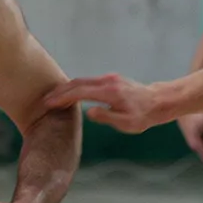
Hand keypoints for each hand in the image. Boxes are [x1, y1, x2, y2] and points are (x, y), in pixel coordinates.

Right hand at [44, 74, 161, 133]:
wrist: (158, 101)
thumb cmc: (143, 116)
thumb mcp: (127, 124)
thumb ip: (107, 117)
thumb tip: (88, 112)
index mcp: (109, 92)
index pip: (79, 92)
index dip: (62, 97)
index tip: (48, 103)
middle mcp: (107, 81)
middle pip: (77, 83)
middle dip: (59, 91)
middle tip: (44, 100)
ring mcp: (109, 78)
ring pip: (82, 80)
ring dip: (66, 88)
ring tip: (52, 97)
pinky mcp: (111, 80)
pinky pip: (88, 81)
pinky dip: (75, 86)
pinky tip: (69, 93)